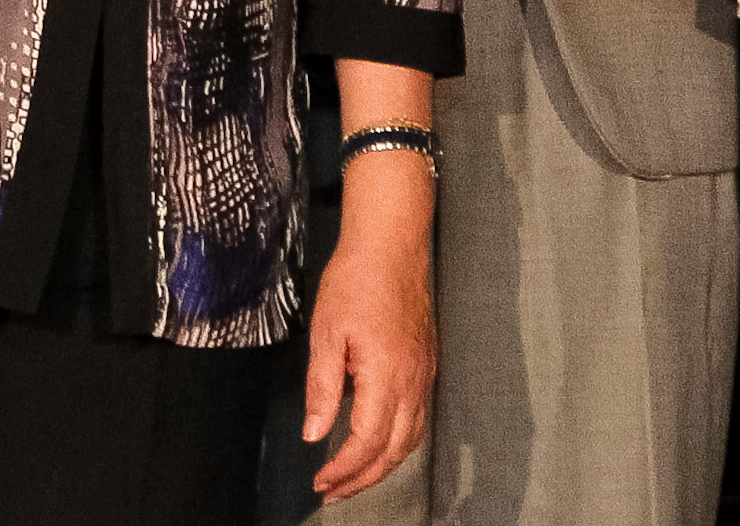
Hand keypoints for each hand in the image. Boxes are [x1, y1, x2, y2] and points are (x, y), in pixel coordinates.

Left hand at [304, 164, 436, 496]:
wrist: (391, 248)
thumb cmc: (355, 282)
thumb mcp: (326, 333)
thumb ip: (321, 388)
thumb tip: (313, 434)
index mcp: (385, 377)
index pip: (366, 442)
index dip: (343, 469)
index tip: (321, 481)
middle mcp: (412, 384)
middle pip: (393, 451)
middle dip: (363, 479)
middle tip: (333, 491)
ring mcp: (423, 377)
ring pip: (410, 440)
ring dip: (382, 466)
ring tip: (353, 478)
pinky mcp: (426, 368)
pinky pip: (418, 420)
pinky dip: (398, 443)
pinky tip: (379, 445)